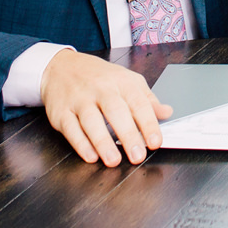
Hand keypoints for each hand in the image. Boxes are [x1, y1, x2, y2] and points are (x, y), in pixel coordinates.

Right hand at [39, 49, 171, 166]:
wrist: (61, 67)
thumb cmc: (99, 77)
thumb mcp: (127, 80)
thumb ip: (147, 99)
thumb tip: (167, 113)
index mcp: (121, 82)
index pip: (139, 103)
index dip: (148, 124)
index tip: (156, 142)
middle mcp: (100, 89)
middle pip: (116, 111)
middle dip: (128, 134)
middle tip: (137, 155)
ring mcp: (79, 100)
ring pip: (91, 121)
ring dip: (103, 142)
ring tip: (114, 160)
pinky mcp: (61, 112)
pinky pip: (71, 129)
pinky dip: (81, 144)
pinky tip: (91, 156)